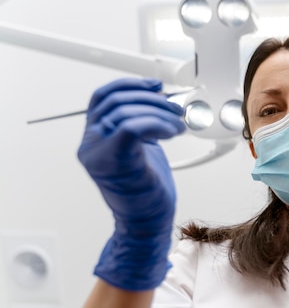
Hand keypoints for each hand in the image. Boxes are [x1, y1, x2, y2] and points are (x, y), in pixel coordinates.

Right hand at [77, 78, 185, 290]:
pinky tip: (172, 131)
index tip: (156, 86)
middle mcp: (90, 143)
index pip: (103, 97)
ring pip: (126, 112)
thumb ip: (141, 124)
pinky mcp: (113, 160)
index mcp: (94, 137)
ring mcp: (98, 152)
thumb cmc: (147, 189)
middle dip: (152, 99)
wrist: (146, 222)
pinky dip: (156, 123)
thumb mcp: (141, 148)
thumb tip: (159, 99)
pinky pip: (131, 127)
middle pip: (116, 101)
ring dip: (160, 112)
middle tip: (175, 108)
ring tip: (178, 124)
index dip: (131, 85)